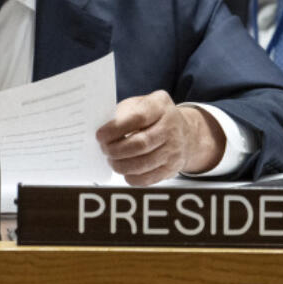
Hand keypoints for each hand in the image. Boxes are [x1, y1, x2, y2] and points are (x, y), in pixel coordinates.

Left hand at [95, 91, 224, 184]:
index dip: (116, 129)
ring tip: (112, 161)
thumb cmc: (153, 117)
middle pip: (141, 144)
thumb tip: (104, 132)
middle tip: (105, 150)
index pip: (138, 118)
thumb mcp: (139, 105)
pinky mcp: (172, 167)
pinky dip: (133, 177)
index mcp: (160, 106)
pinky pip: (149, 178)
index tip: (100, 135)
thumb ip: (122, 114)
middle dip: (117, 150)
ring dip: (122, 165)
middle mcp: (171, 126)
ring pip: (144, 163)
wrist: (182, 132)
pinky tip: (125, 171)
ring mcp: (174, 148)